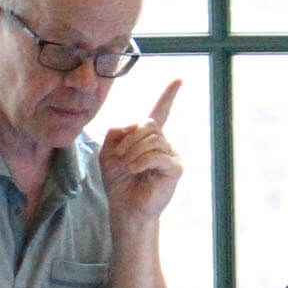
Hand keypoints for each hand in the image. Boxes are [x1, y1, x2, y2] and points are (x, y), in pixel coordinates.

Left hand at [99, 81, 182, 228]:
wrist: (124, 207)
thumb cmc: (118, 182)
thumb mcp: (108, 151)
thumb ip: (116, 132)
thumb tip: (136, 127)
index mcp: (148, 137)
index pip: (160, 111)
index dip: (169, 95)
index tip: (179, 80)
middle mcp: (163, 143)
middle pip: (148, 124)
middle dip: (129, 139)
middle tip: (119, 157)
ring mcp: (171, 155)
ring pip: (152, 138)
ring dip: (133, 151)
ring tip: (126, 167)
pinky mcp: (175, 168)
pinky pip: (158, 154)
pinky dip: (141, 160)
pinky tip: (134, 169)